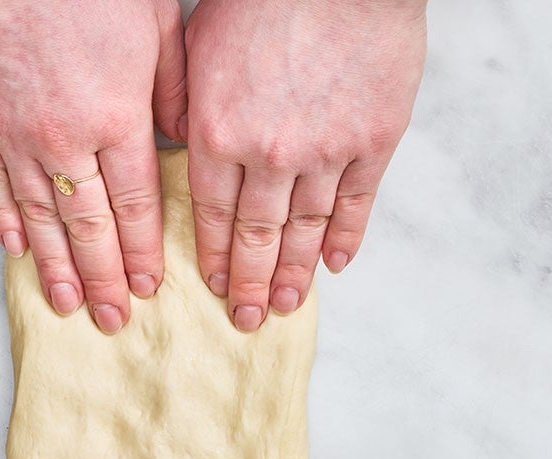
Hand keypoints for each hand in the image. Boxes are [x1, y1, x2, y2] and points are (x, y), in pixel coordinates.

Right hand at [0, 0, 186, 332]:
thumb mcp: (154, 22)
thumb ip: (171, 88)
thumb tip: (178, 138)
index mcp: (116, 116)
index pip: (134, 205)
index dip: (141, 253)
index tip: (146, 288)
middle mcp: (64, 140)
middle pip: (89, 226)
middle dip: (104, 279)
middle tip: (112, 319)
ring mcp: (11, 134)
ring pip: (39, 218)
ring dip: (56, 267)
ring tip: (66, 306)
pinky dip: (4, 223)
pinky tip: (17, 253)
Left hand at [185, 0, 426, 330]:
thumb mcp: (197, 45)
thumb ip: (185, 103)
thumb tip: (177, 143)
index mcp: (217, 132)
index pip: (212, 214)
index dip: (213, 255)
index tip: (213, 285)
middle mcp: (268, 154)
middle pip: (256, 235)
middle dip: (248, 283)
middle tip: (245, 319)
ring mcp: (326, 152)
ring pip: (304, 230)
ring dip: (293, 274)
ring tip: (284, 306)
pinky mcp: (374, 141)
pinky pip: (356, 204)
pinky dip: (346, 238)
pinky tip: (335, 265)